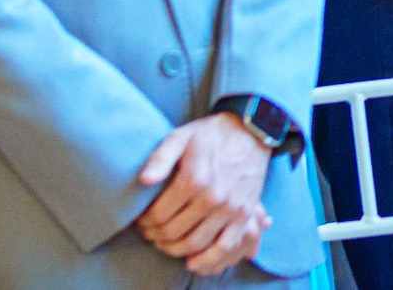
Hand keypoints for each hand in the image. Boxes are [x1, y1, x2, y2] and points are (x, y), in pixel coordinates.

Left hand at [136, 114, 273, 273]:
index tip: (141, 219)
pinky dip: (207, 259)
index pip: (158, 214)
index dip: (144, 221)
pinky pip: (224, 246)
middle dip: (155, 236)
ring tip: (165, 243)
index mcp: (194, 178)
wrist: (251, 131)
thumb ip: (160, 158)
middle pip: (173, 231)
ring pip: (195, 244)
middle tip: (150, 232)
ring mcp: (230, 208)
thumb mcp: (181, 137)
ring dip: (174, 249)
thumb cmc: (212, 135)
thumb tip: (144, 181)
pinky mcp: (244, 214)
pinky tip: (192, 260)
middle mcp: (212, 197)